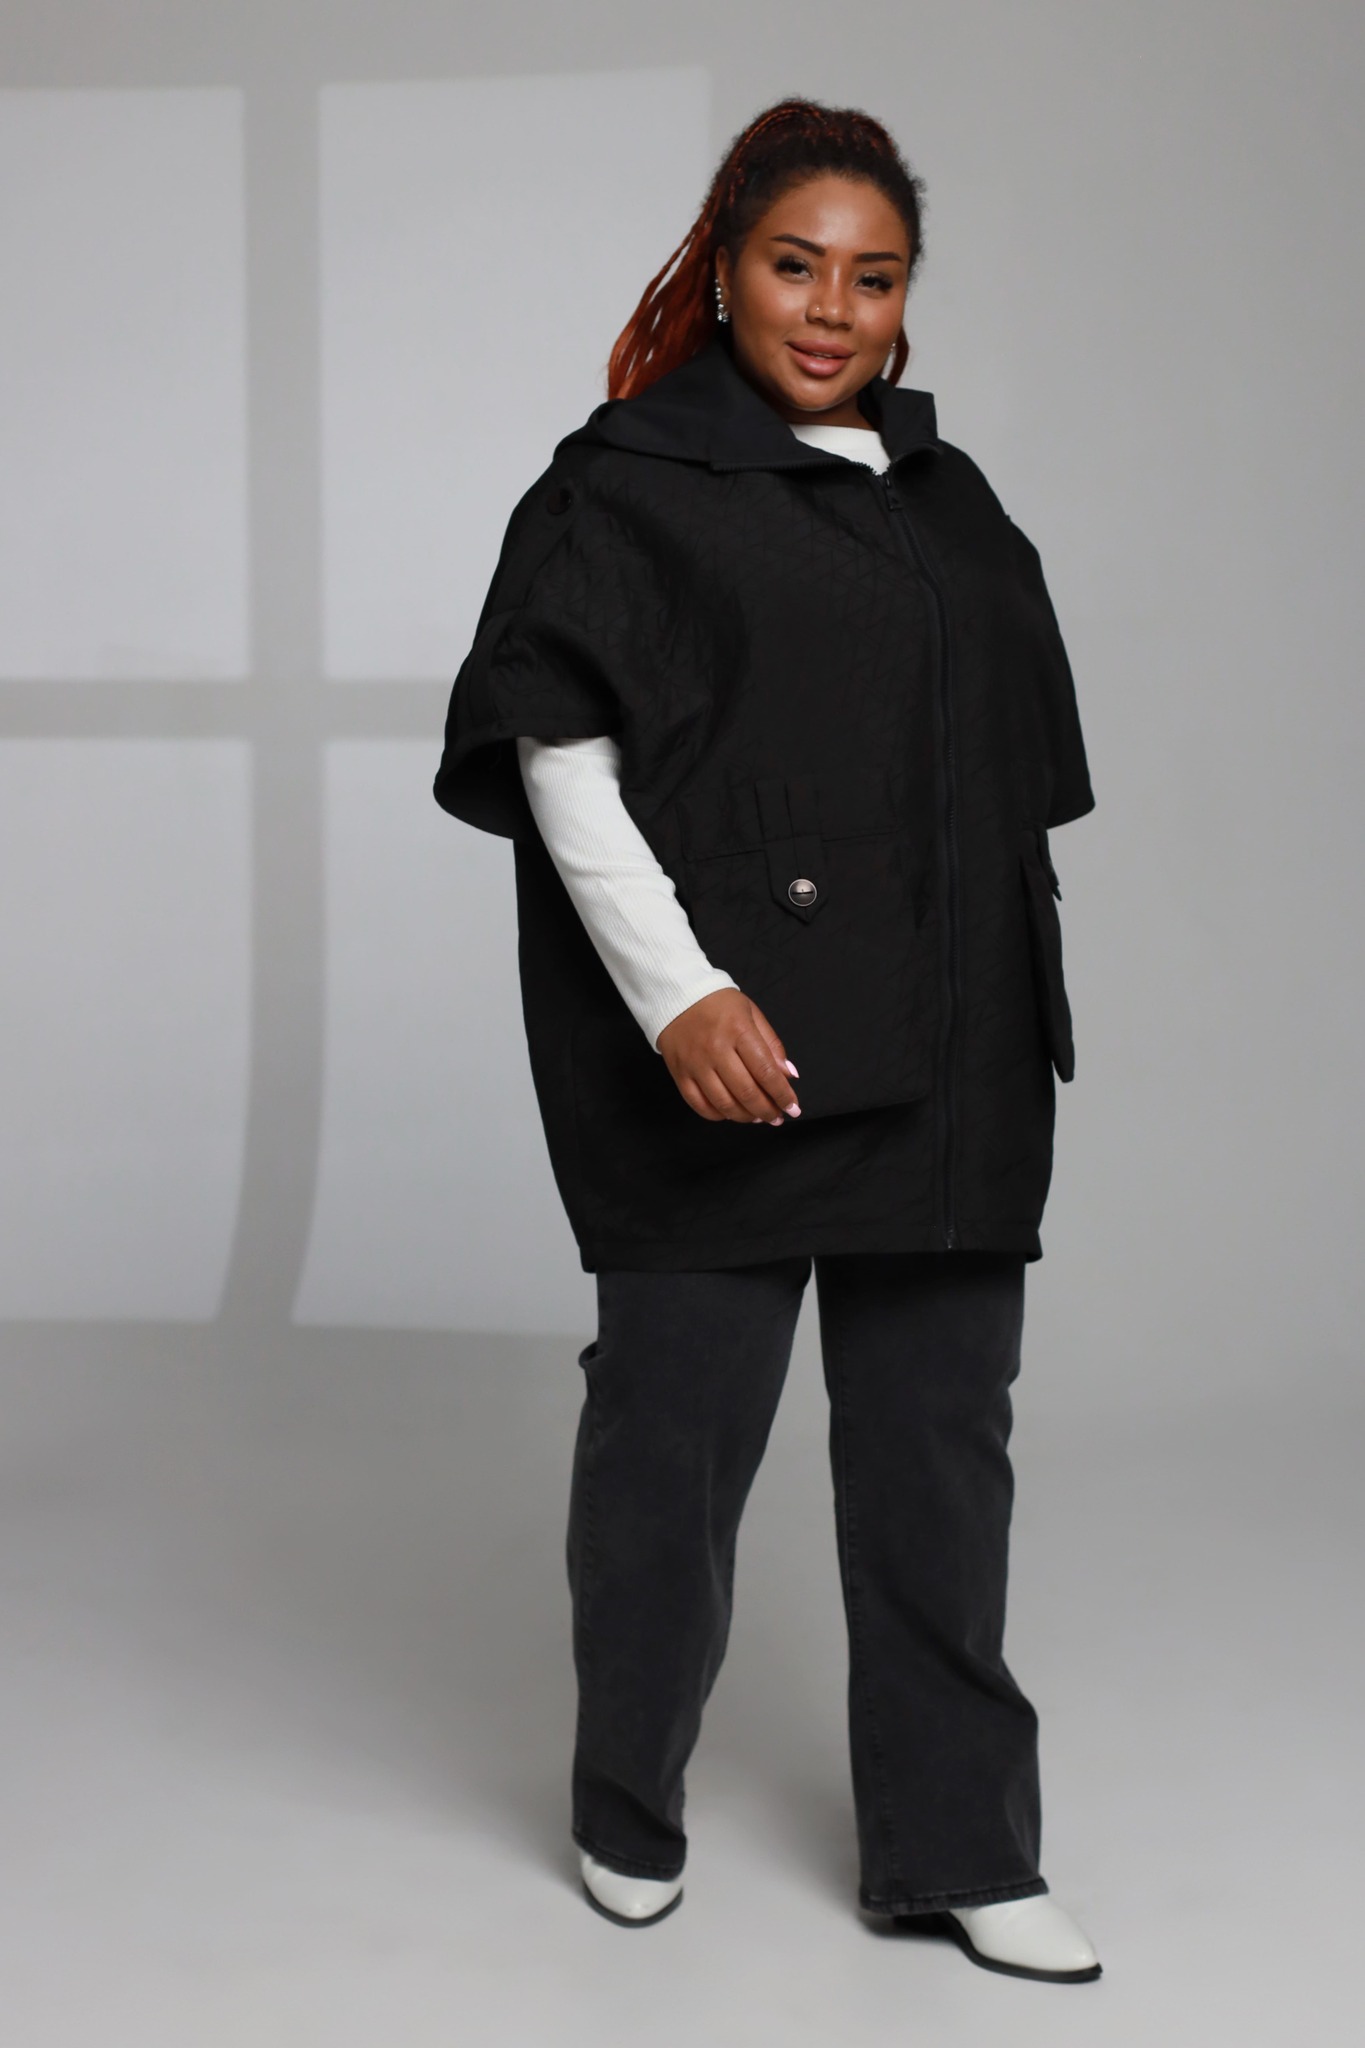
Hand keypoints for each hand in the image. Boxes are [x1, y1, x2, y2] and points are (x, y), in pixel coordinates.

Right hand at [656, 989, 800, 1124]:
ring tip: (757, 1117)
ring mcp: (695, 1063)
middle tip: (776, 1118)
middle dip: (767, 1111)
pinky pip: (698, 1104)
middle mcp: (716, 1049)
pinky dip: (717, 1115)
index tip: (793, 1108)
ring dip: (745, 1116)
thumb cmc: (718, 1004)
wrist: (676, 994)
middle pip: (746, 1092)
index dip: (782, 1094)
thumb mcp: (751, 1013)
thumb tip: (789, 1075)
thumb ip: (772, 1044)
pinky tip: (730, 1113)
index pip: (765, 1071)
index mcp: (738, 1030)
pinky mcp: (679, 1073)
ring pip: (723, 1103)